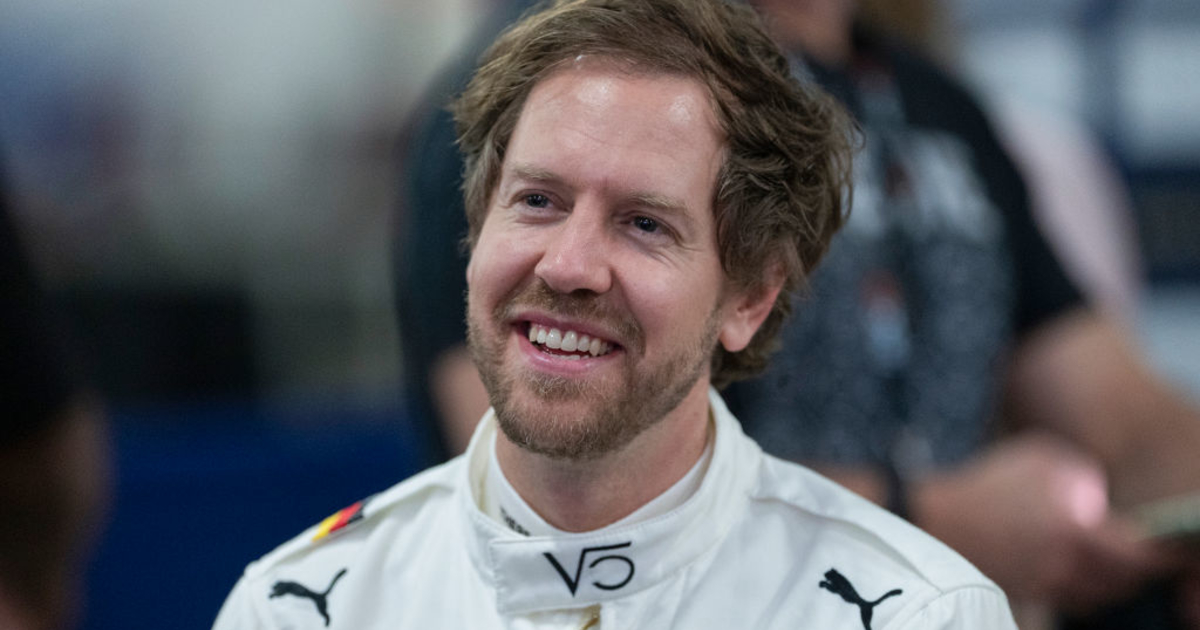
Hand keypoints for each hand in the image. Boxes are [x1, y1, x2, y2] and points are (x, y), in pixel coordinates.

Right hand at [913, 433, 1171, 611]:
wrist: (931, 521)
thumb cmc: (985, 485)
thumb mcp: (1038, 458)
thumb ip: (1079, 475)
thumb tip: (1097, 496)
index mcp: (1077, 533)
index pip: (1138, 555)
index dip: (1159, 553)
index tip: (1166, 545)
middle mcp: (1067, 568)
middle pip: (1120, 582)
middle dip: (1135, 569)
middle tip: (1140, 554)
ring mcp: (1045, 587)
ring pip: (1095, 595)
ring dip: (1108, 581)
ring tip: (1108, 563)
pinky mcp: (1025, 595)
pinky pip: (1067, 598)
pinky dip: (1079, 588)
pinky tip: (1070, 569)